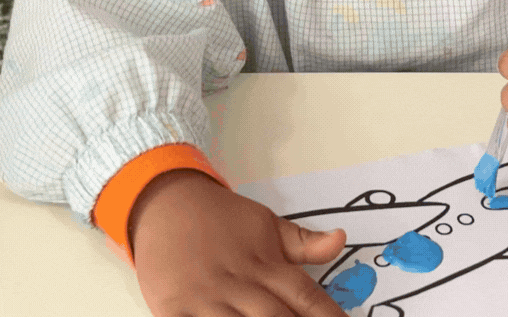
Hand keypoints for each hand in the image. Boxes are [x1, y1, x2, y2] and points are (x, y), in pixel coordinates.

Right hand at [128, 168, 347, 316]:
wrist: (166, 202)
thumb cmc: (220, 217)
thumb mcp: (265, 223)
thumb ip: (302, 242)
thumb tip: (341, 239)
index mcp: (265, 262)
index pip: (306, 296)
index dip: (328, 316)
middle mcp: (239, 281)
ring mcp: (206, 298)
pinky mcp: (174, 310)